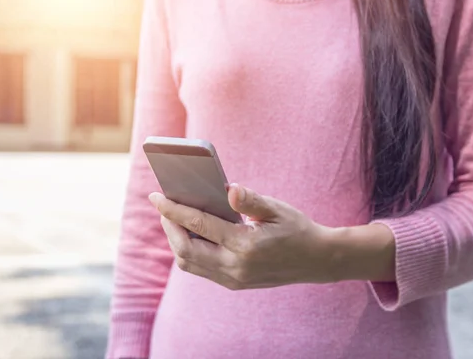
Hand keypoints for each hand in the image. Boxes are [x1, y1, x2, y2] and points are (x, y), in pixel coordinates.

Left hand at [149, 184, 395, 289]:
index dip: (173, 209)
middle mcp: (235, 267)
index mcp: (245, 245)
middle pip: (185, 249)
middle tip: (164, 206)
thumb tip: (228, 188)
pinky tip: (190, 234)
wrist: (316, 260)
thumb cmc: (297, 229)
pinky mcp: (233, 283)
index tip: (156, 196)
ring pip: (189, 263)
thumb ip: (250, 200)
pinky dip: (188, 251)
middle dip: (169, 226)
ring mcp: (233, 279)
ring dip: (176, 240)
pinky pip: (199, 269)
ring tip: (174, 218)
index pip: (199, 225)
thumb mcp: (277, 209)